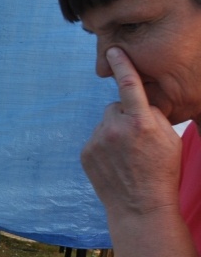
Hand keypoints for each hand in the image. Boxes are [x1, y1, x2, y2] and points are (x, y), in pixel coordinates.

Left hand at [81, 47, 186, 256]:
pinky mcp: (86, 152)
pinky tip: (116, 162)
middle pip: (117, 107)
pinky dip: (105, 145)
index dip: (122, 66)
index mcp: (140, 122)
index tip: (112, 51)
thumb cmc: (162, 171)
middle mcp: (115, 128)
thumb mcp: (170, 138)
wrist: (139, 206)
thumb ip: (152, 115)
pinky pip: (96, 138)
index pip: (130, 86)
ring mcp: (97, 140)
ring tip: (127, 155)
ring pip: (106, 123)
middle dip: (126, 116)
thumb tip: (138, 103)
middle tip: (138, 140)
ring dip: (115, 131)